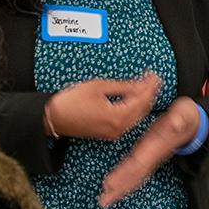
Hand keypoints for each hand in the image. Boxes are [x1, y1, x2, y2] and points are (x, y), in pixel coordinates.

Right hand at [43, 71, 160, 140]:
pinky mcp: (109, 132)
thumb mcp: (99, 87)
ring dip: (143, 101)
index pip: (142, 100)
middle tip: (153, 79)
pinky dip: (134, 108)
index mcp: (118, 117)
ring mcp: (114, 132)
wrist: (54, 117)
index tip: (153, 75)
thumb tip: (139, 84)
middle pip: (142, 109)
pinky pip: (129, 120)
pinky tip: (135, 98)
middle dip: (149, 93)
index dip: (149, 86)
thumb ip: (123, 86)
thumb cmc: (71, 102)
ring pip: (137, 116)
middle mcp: (119, 128)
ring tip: (147, 86)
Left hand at [99, 97, 200, 207]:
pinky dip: (123, 179)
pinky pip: (133, 170)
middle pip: (134, 175)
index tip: (112, 185)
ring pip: (134, 176)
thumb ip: (180, 119)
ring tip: (105, 198)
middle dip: (120, 188)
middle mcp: (153, 155)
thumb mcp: (185, 115)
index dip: (125, 174)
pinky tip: (112, 185)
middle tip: (104, 201)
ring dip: (120, 188)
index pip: (139, 163)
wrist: (193, 122)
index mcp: (157, 146)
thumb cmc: (187, 117)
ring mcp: (150, 156)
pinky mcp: (146, 153)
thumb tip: (176, 123)